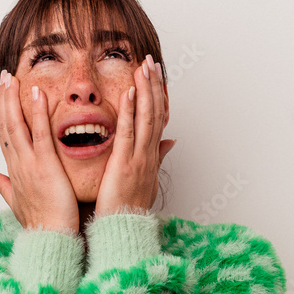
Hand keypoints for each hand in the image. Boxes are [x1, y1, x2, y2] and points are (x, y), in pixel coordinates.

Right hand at [0, 70, 79, 233]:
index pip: (3, 136)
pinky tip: (36, 92)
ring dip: (14, 99)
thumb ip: (1, 185)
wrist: (51, 239)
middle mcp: (17, 164)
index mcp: (13, 171)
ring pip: (17, 125)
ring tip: (13, 77)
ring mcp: (29, 163)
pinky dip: (37, 111)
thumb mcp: (16, 201)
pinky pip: (40, 133)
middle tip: (2, 77)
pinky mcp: (45, 165)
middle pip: (6, 125)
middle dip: (4, 100)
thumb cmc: (41, 223)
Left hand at [95, 54, 176, 216]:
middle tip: (151, 61)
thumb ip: (157, 157)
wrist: (124, 232)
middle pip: (155, 113)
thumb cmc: (129, 210)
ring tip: (143, 67)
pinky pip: (128, 133)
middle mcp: (149, 155)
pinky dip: (129, 111)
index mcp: (151, 157)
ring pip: (145, 118)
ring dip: (144, 90)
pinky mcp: (124, 165)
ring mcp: (138, 159)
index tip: (155, 75)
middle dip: (153, 85)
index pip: (157, 119)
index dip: (157, 95)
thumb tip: (170, 141)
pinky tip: (128, 92)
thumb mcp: (148, 180)